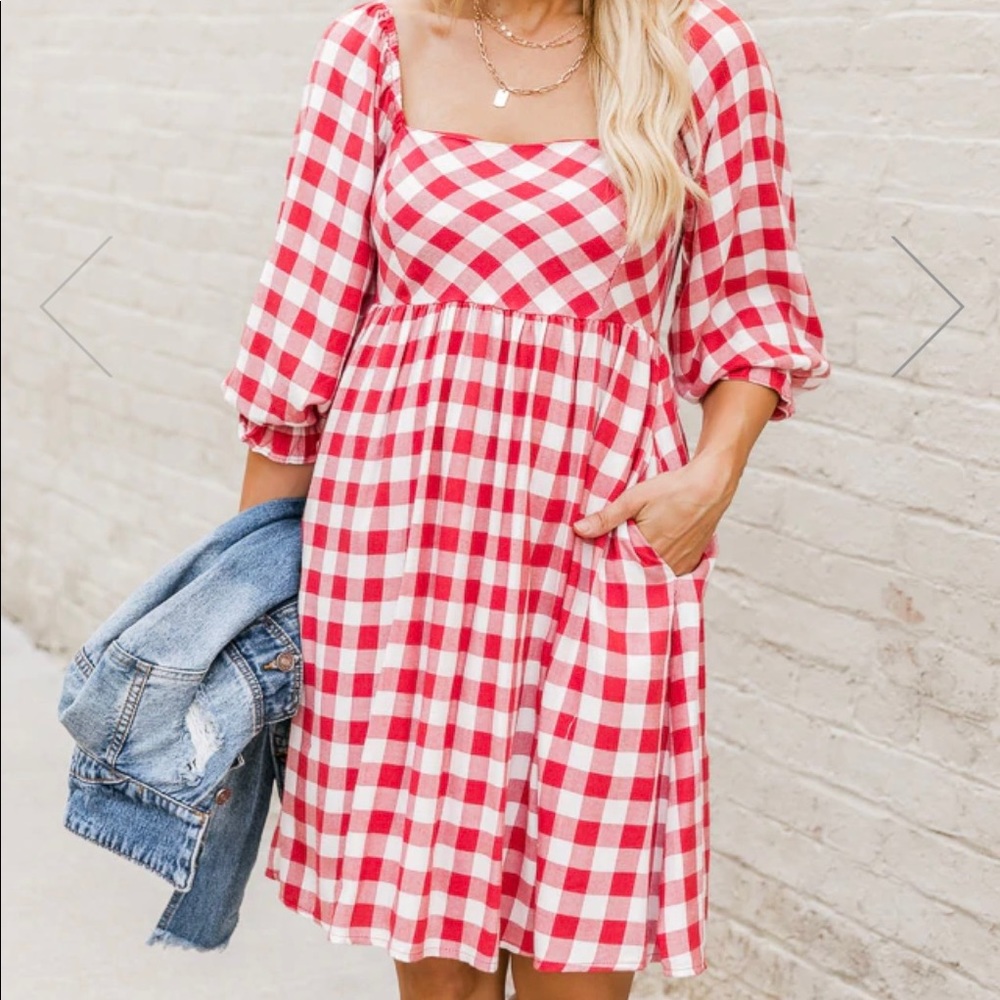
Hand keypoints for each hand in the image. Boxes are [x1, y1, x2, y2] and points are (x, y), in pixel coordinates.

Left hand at [572, 452, 739, 574]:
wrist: (712, 484)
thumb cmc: (674, 489)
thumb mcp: (634, 498)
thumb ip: (607, 517)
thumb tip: (579, 529)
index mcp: (648, 549)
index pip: (619, 566)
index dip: (609, 561)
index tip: (598, 556)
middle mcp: (666, 562)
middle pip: (637, 570)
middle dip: (625, 564)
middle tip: (616, 551)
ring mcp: (681, 564)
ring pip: (653, 572)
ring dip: (643, 564)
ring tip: (636, 550)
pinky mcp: (692, 561)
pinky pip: (670, 571)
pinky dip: (660, 565)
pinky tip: (654, 553)